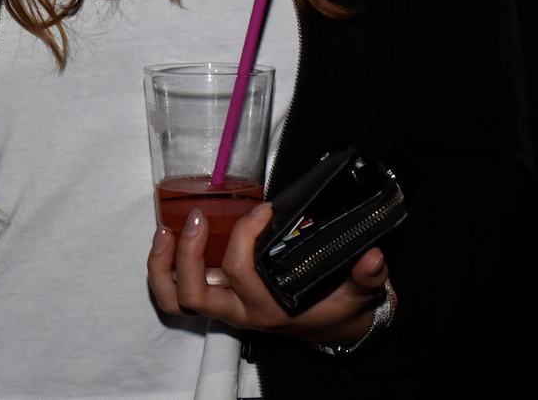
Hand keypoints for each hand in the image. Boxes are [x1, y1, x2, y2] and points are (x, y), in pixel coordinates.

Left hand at [146, 202, 390, 344]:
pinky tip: (168, 238)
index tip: (262, 210)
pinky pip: (180, 294)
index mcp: (270, 309)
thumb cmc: (338, 306)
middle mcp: (241, 311)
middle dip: (188, 256)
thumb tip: (374, 258)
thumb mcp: (359, 294)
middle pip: (195, 295)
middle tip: (195, 219)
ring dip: (162, 268)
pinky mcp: (220, 298)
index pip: (242, 274)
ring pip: (178, 301)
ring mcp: (226, 307)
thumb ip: (367, 277)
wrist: (334, 327)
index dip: (245, 237)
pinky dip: (166, 271)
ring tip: (163, 231)